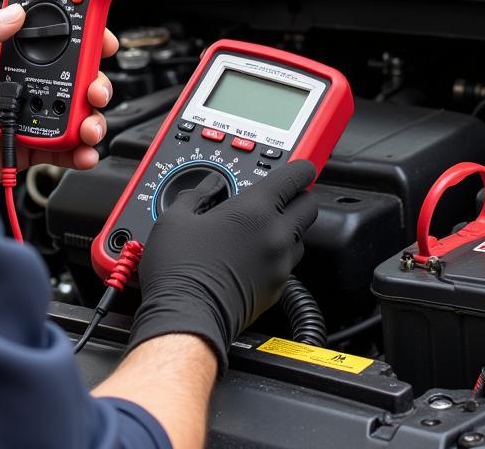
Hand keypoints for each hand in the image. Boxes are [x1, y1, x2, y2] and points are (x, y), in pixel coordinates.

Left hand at [0, 3, 118, 181]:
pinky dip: (81, 150)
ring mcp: (26, 115)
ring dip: (92, 117)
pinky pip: (64, 146)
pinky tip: (83, 151)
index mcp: (3, 56)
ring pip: (74, 110)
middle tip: (96, 89)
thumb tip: (15, 12)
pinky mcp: (29, 146)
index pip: (49, 37)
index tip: (99, 38)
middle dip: (93, 80)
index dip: (79, 34)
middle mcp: (19, 83)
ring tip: (89, 126)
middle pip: (72, 75)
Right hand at [129, 160, 318, 373]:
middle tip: (279, 195)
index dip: (301, 168)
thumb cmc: (180, 271)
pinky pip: (288, 263)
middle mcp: (276, 235)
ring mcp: (280, 265)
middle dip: (298, 196)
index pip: (296, 177)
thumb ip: (196, 193)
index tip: (300, 167)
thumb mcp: (175, 217)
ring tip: (259, 227)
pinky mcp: (277, 289)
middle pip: (309, 206)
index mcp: (253, 210)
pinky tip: (252, 255)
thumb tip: (206, 186)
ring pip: (301, 236)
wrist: (187, 318)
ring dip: (287, 227)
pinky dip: (277, 254)